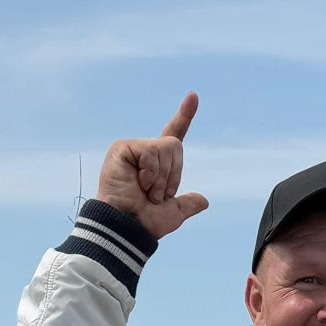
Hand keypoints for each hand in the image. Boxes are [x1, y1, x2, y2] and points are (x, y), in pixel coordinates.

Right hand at [95, 93, 209, 240]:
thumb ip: (187, 204)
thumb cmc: (145, 223)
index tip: (193, 96)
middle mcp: (144, 153)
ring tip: (146, 191)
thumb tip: (203, 201)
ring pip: (166, 147)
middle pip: (175, 145)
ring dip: (162, 176)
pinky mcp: (122, 148)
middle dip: (173, 173)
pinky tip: (138, 182)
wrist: (128, 228)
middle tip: (156, 193)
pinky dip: (151, 172)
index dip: (184, 116)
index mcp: (156, 164)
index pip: (173, 135)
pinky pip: (151, 152)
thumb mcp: (173, 213)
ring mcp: (132, 149)